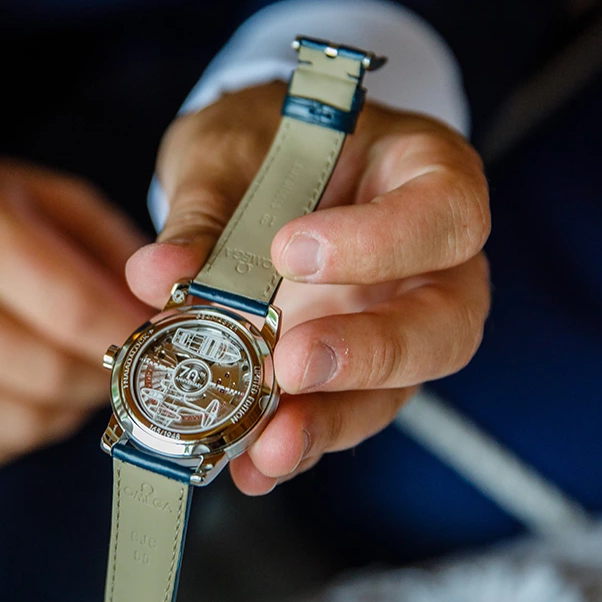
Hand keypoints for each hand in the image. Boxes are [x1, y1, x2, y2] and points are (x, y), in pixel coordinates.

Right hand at [0, 159, 152, 471]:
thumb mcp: (47, 196)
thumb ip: (116, 250)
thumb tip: (168, 316)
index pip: (73, 308)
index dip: (135, 335)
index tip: (167, 340)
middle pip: (51, 373)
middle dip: (106, 374)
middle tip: (124, 358)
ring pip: (25, 422)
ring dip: (69, 406)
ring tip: (72, 367)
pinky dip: (25, 427)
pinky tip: (22, 387)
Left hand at [127, 82, 490, 493]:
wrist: (255, 162)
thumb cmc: (265, 137)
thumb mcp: (230, 148)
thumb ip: (203, 210)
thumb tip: (156, 274)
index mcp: (425, 175)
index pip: (444, 213)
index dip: (382, 241)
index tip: (291, 250)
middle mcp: (429, 262)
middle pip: (444, 324)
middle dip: (371, 353)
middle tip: (292, 362)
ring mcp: (392, 322)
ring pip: (395, 389)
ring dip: (329, 420)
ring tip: (267, 444)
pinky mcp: (350, 372)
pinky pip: (338, 414)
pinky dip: (295, 440)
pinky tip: (250, 463)